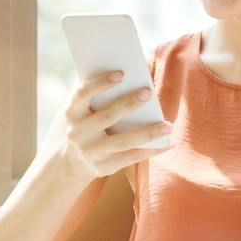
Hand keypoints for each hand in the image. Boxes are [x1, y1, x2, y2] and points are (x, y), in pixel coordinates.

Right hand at [46, 72, 170, 180]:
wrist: (73, 162)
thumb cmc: (87, 125)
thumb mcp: (84, 110)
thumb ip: (98, 93)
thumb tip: (131, 75)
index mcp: (72, 113)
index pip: (83, 94)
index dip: (100, 83)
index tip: (120, 74)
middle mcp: (78, 133)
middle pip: (107, 116)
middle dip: (128, 103)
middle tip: (148, 91)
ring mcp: (91, 152)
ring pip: (124, 141)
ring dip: (148, 132)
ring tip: (168, 125)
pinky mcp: (104, 167)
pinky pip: (132, 157)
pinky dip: (152, 150)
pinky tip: (168, 142)